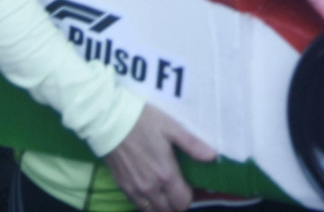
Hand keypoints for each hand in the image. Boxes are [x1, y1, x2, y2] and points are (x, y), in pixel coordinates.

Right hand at [102, 103, 216, 211]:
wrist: (110, 120)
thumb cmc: (143, 121)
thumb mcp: (171, 128)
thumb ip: (192, 145)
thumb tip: (213, 156)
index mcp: (166, 175)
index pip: (183, 202)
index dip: (188, 195)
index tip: (188, 184)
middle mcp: (151, 188)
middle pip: (169, 211)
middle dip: (176, 203)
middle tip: (177, 188)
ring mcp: (134, 190)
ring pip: (152, 211)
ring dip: (161, 206)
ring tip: (164, 191)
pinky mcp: (122, 187)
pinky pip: (138, 205)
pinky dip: (146, 203)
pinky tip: (148, 189)